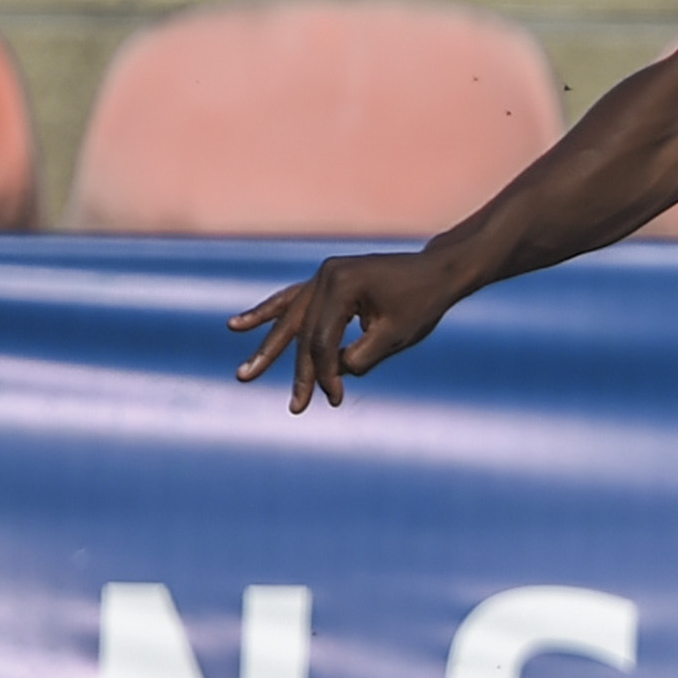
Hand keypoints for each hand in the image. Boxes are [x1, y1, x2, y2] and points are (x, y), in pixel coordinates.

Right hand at [229, 249, 468, 411]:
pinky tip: (239, 325)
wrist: (438, 271)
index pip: (322, 339)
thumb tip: (332, 372)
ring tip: (244, 373)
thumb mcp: (395, 335)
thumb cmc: (422, 302)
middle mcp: (327, 275)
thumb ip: (361, 357)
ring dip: (269, 347)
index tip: (335, 399)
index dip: (325, 373)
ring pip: (292, 318)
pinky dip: (268, 314)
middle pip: (303, 331)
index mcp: (343, 284)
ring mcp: (324, 275)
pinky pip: (292, 301)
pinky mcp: (327, 279)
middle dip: (297, 372)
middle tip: (292, 406)